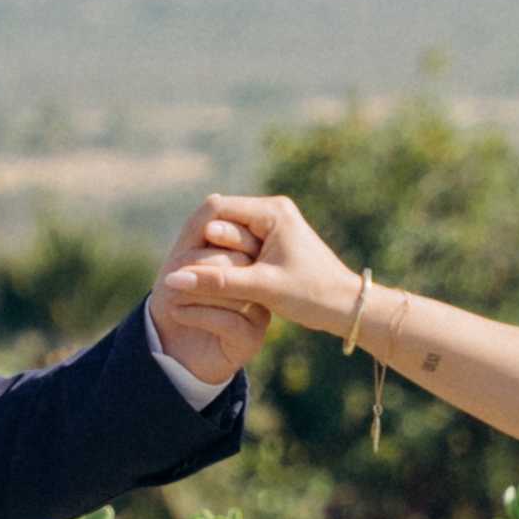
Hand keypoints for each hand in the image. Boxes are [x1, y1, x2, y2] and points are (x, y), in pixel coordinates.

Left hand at [147, 204, 268, 390]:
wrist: (175, 348)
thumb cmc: (179, 297)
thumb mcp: (184, 257)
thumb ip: (199, 227)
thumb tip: (216, 199)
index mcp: (250, 258)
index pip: (241, 235)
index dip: (214, 237)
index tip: (181, 254)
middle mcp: (262, 283)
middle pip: (239, 261)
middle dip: (200, 265)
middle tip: (170, 276)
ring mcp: (260, 311)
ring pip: (234, 290)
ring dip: (195, 289)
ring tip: (170, 292)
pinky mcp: (252, 338)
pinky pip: (227, 320)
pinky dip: (197, 313)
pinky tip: (178, 313)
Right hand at [178, 191, 363, 343]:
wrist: (347, 308)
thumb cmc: (311, 295)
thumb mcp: (260, 289)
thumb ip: (216, 282)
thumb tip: (171, 280)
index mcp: (272, 211)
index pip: (217, 211)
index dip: (197, 237)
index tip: (182, 263)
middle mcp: (273, 210)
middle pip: (222, 221)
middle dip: (207, 249)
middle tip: (190, 276)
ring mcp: (275, 225)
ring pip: (230, 236)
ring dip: (218, 258)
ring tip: (204, 282)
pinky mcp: (275, 241)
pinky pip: (241, 247)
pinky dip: (231, 263)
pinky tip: (222, 283)